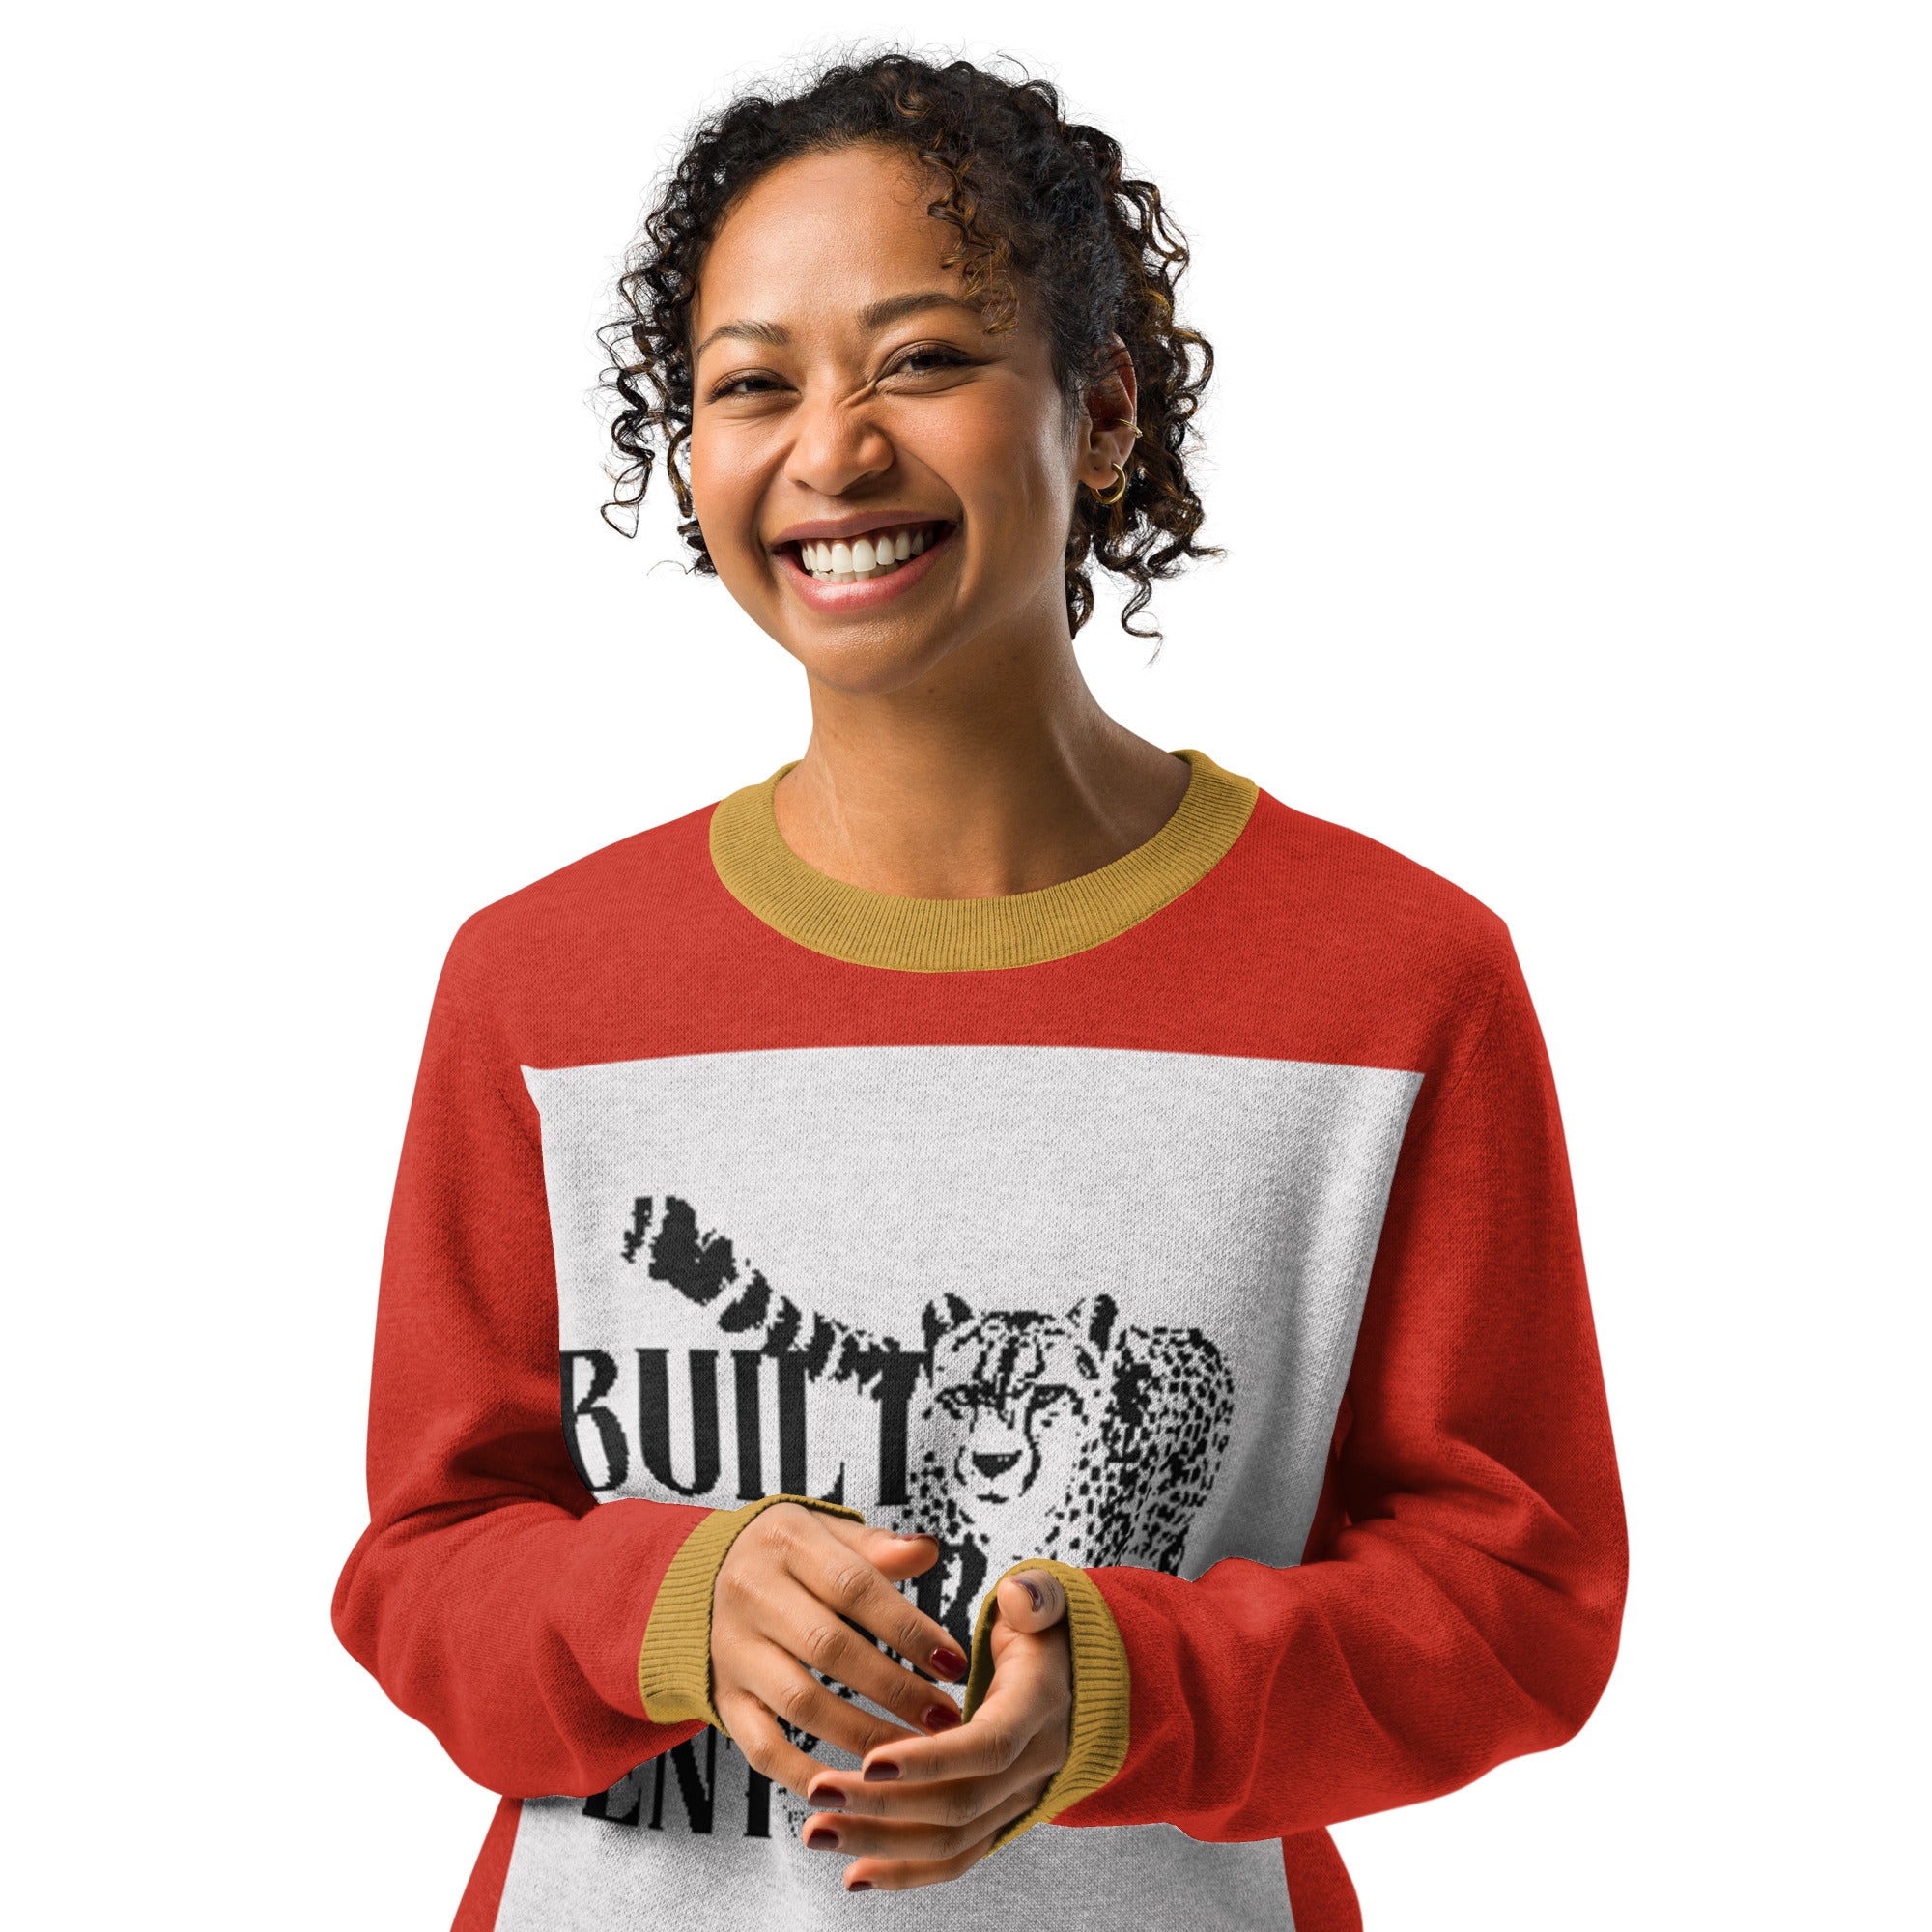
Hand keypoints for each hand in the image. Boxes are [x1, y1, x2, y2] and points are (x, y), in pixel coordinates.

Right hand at [710, 1504, 967, 1799]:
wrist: (696, 1581)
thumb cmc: (786, 1558)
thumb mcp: (824, 1533)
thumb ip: (875, 1548)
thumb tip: (929, 1551)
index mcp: (785, 1542)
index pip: (855, 1587)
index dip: (909, 1629)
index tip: (956, 1664)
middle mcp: (750, 1593)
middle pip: (830, 1648)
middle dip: (896, 1689)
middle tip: (947, 1718)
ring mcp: (732, 1651)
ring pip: (801, 1703)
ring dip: (865, 1735)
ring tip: (916, 1754)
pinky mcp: (722, 1699)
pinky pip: (761, 1747)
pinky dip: (805, 1774)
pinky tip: (853, 1788)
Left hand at [800, 1567, 1071, 1892]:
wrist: (1075, 1681)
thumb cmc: (1043, 1633)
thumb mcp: (1044, 1603)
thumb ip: (1035, 1595)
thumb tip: (1017, 1597)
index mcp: (1038, 1710)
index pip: (987, 1746)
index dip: (930, 1759)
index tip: (869, 1761)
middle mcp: (1032, 1767)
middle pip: (958, 1804)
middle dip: (884, 1806)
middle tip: (818, 1795)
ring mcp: (1015, 1801)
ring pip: (950, 1840)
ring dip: (880, 1843)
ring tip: (817, 1832)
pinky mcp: (997, 1820)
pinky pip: (954, 1858)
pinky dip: (905, 1873)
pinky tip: (853, 1874)